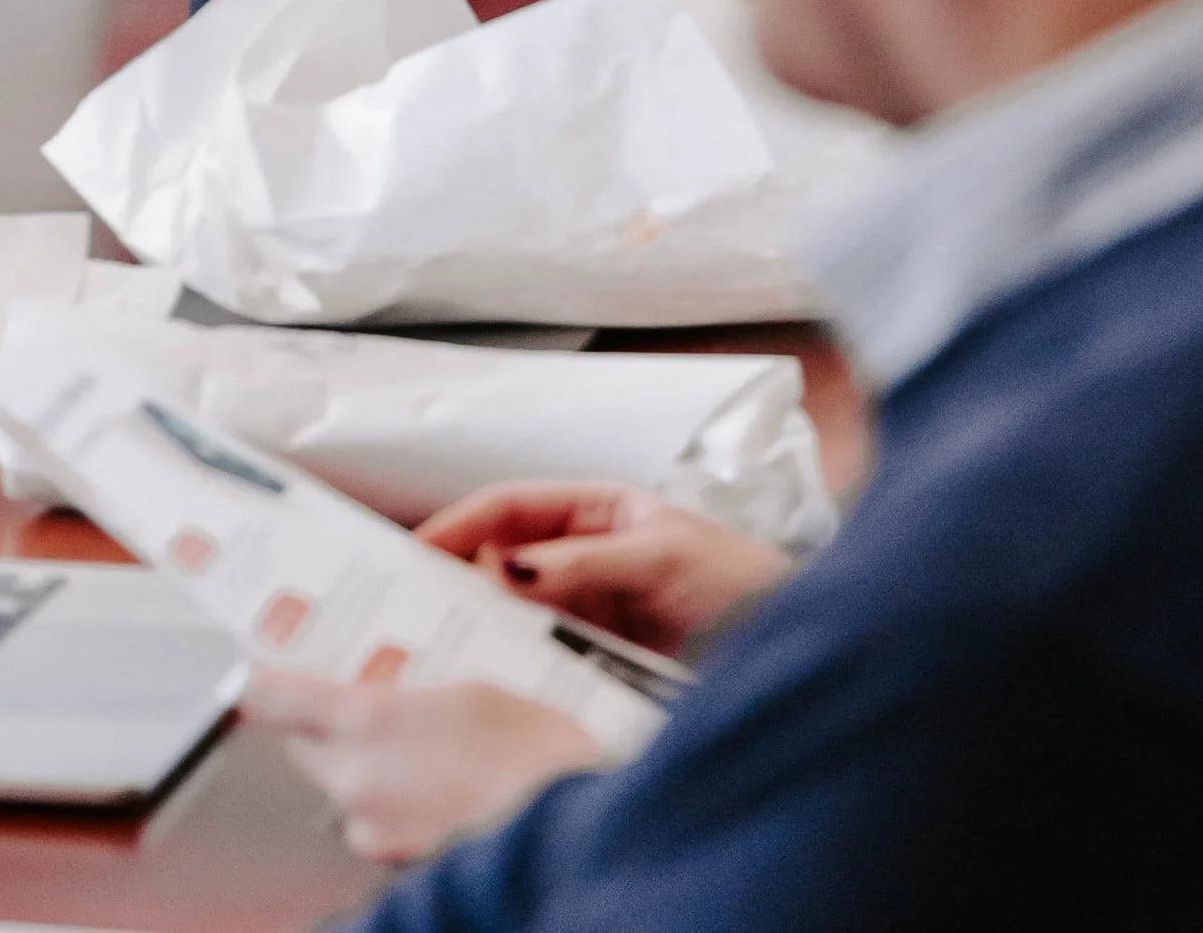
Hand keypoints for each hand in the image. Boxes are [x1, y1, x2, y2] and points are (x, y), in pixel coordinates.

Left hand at [245, 667, 602, 862]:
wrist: (573, 828)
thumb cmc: (533, 753)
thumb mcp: (470, 690)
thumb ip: (408, 695)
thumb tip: (383, 696)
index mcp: (363, 723)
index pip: (274, 700)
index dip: (259, 684)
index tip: (249, 672)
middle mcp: (353, 783)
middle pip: (307, 748)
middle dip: (325, 726)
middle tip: (365, 699)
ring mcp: (374, 834)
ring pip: (345, 790)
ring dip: (367, 772)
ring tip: (427, 751)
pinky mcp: (399, 866)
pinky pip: (379, 828)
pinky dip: (397, 811)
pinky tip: (444, 794)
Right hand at [421, 482, 788, 655]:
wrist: (797, 646)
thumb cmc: (741, 582)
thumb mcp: (662, 558)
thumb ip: (587, 562)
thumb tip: (508, 566)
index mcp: (597, 512)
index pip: (510, 510)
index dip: (459, 527)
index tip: (414, 555)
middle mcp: (586, 560)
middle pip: (504, 565)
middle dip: (456, 583)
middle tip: (405, 614)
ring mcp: (591, 614)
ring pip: (517, 618)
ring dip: (481, 634)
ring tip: (434, 659)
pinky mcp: (601, 664)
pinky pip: (545, 663)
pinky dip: (516, 673)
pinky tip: (494, 692)